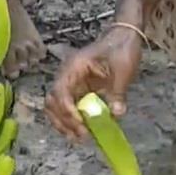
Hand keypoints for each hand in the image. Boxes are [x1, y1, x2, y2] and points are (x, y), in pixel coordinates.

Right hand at [45, 26, 142, 141]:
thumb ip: (118, 93)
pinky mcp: (77, 89)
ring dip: (63, 122)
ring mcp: (70, 82)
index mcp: (73, 68)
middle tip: (81, 135)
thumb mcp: (123, 71)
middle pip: (52, 101)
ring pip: (55, 106)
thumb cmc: (121, 49)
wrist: (123, 37)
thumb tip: (116, 114)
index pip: (60, 92)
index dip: (68, 110)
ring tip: (78, 137)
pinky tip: (81, 129)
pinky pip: (67, 106)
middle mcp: (66, 75)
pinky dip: (70, 119)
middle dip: (63, 120)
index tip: (81, 124)